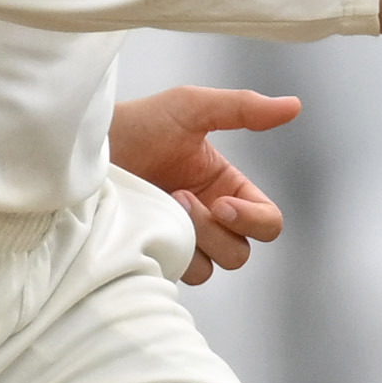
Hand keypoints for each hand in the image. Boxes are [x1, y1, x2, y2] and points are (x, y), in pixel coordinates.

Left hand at [108, 85, 295, 282]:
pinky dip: (165, 257)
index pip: (267, 222)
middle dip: (215, 230)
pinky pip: (174, 276)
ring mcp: (178, 241)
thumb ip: (243, 108)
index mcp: (226, 188)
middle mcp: (208, 219)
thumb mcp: (192, 107)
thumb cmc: (137, 124)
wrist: (87, 146)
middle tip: (179, 200)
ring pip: (210, 269)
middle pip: (241, 252)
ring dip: (190, 242)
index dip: (253, 220)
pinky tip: (143, 229)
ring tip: (157, 209)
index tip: (221, 202)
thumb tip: (294, 106)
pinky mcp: (151, 256)